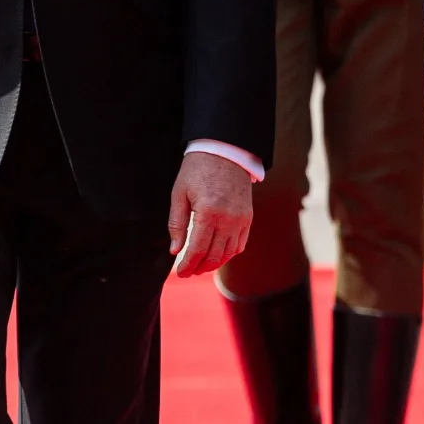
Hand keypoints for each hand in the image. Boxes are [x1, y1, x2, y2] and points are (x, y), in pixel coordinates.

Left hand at [169, 152, 253, 277]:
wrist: (225, 151)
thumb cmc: (198, 170)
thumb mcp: (180, 194)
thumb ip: (177, 224)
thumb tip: (175, 251)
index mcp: (208, 212)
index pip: (198, 250)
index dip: (188, 265)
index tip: (181, 273)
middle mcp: (228, 218)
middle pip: (215, 255)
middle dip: (200, 268)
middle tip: (189, 272)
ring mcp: (241, 218)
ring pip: (229, 253)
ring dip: (215, 264)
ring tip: (202, 266)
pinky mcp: (248, 216)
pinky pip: (241, 243)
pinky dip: (230, 253)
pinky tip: (219, 255)